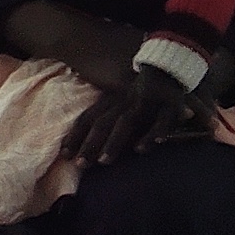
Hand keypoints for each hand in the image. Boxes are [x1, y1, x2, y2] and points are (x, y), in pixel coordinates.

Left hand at [72, 74, 198, 164]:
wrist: (169, 69)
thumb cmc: (137, 97)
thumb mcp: (117, 104)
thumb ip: (101, 120)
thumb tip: (79, 143)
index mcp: (111, 101)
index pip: (88, 118)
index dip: (75, 136)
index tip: (64, 155)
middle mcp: (125, 102)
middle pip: (103, 123)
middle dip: (90, 144)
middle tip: (80, 164)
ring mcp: (147, 103)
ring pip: (127, 122)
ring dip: (114, 141)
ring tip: (104, 161)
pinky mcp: (170, 107)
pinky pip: (161, 122)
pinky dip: (152, 135)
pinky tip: (142, 149)